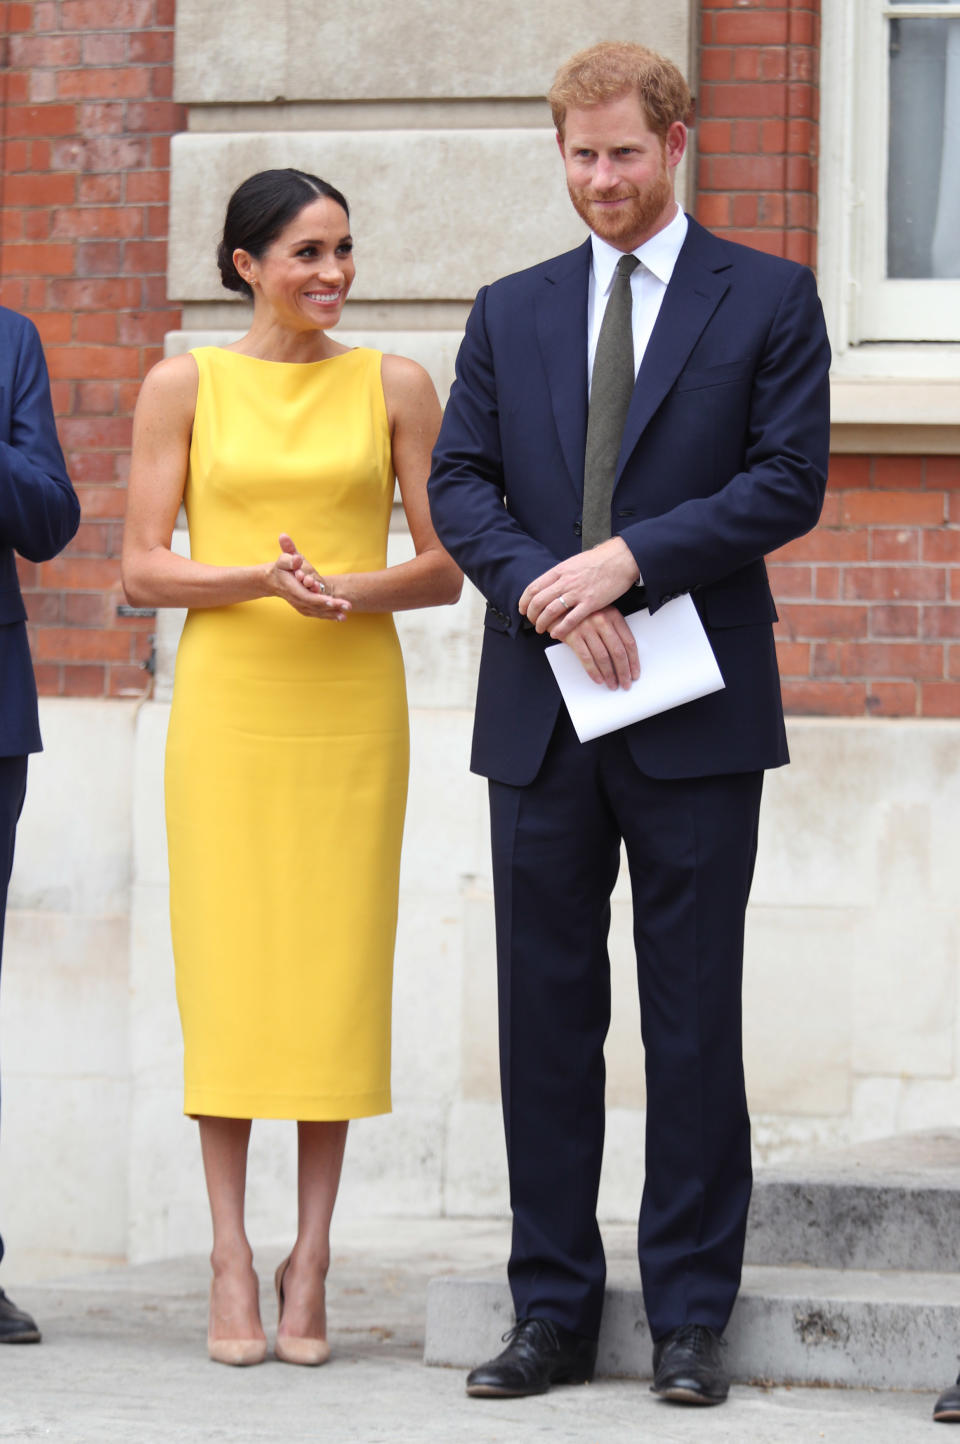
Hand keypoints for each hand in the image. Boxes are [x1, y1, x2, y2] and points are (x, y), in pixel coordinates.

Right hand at [266, 534, 349, 619]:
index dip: (319, 599)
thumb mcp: (282, 560)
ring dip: (332, 614)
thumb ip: (289, 559)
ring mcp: (301, 606)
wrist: (273, 581)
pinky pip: (317, 613)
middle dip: (332, 606)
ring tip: (345, 616)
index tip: (331, 600)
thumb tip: (297, 560)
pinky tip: (340, 617)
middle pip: (316, 606)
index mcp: (293, 589)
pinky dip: (329, 616)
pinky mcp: (305, 608)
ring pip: (318, 612)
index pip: (307, 596)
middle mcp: (297, 600)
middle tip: (347, 606)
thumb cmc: (281, 568)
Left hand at [519, 536, 640, 638]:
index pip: (534, 588)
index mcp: (559, 571)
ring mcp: (577, 593)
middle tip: (532, 621)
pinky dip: (560, 629)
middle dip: (531, 615)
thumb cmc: (599, 560)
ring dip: (542, 623)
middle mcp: (565, 582)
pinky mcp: (590, 603)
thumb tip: (550, 583)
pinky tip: (556, 634)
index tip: (523, 609)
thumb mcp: (573, 562)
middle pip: (538, 602)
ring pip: (550, 612)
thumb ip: (561, 574)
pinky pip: (570, 620)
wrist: (620, 559)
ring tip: (541, 629)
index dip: (524, 601)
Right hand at [562, 606, 639, 689]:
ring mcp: (587, 628)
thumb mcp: (602, 614)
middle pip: (618, 652)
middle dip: (623, 671)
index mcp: (613, 615)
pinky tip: (598, 679)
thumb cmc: (582, 613)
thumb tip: (625, 658)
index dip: (634, 661)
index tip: (635, 673)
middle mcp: (602, 621)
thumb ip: (613, 630)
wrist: (557, 605)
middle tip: (626, 684)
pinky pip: (586, 658)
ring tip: (612, 684)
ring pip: (603, 657)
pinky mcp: (573, 635)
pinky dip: (593, 671)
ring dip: (609, 675)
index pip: (629, 642)